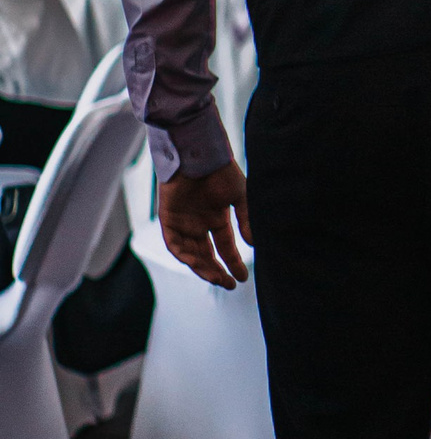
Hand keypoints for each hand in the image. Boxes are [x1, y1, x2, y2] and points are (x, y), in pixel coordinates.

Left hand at [159, 161, 252, 290]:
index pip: (224, 245)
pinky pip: (174, 244)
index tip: (243, 277)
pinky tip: (198, 263)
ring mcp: (183, 221)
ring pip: (191, 253)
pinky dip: (185, 255)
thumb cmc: (221, 171)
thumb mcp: (240, 197)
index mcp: (216, 216)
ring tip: (216, 278)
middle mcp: (199, 222)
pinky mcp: (168, 218)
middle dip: (216, 271)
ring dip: (202, 267)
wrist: (199, 154)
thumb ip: (246, 220)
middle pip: (206, 254)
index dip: (232, 262)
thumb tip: (254, 244)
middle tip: (229, 285)